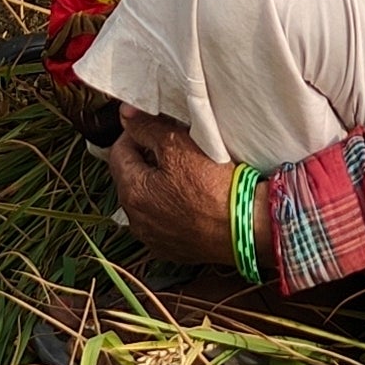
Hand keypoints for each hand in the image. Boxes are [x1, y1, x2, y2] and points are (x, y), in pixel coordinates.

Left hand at [106, 108, 250, 268]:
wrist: (245, 227)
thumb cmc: (213, 186)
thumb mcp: (178, 145)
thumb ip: (148, 128)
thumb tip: (126, 115)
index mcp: (131, 192)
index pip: (118, 151)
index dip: (135, 133)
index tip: (154, 126)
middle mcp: (135, 220)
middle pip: (132, 177)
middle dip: (147, 159)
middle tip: (174, 147)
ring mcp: (153, 238)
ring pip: (147, 201)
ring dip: (158, 184)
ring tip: (185, 173)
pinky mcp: (171, 249)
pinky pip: (163, 221)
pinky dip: (171, 207)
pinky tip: (191, 199)